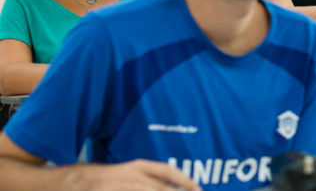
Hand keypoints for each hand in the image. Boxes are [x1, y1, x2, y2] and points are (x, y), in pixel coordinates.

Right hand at [75, 160, 200, 190]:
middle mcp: (131, 177)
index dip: (184, 180)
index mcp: (138, 167)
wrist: (76, 181)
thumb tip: (176, 187)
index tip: (198, 188)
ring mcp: (120, 187)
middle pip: (160, 188)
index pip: (166, 171)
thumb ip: (149, 179)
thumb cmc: (108, 179)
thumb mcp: (130, 174)